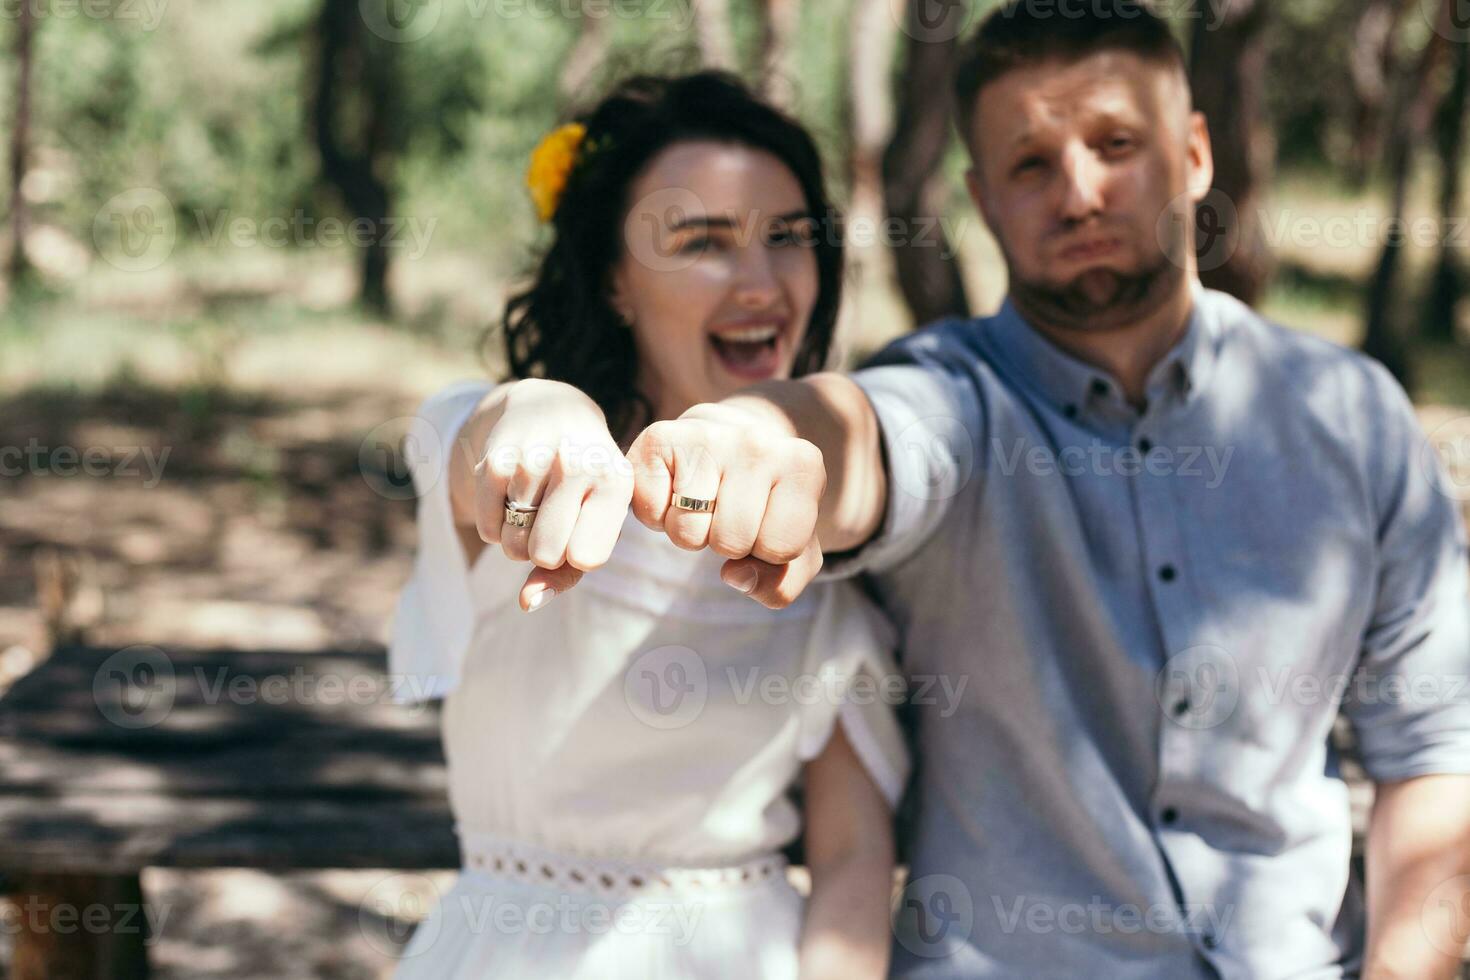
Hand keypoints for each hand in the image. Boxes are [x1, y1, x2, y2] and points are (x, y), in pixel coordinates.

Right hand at [460, 379, 633, 609]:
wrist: (552, 411)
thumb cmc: (584, 484)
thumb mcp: (596, 520)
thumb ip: (567, 573)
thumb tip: (526, 603)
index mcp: (615, 480)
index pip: (586, 557)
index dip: (578, 555)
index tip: (584, 531)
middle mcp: (577, 463)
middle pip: (544, 553)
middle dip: (545, 550)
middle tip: (556, 521)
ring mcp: (533, 458)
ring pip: (513, 546)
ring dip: (520, 540)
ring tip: (537, 507)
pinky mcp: (495, 460)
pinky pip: (489, 531)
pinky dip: (498, 528)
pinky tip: (513, 500)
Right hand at [626, 401, 826, 607]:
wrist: (726, 438)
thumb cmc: (764, 501)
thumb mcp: (793, 547)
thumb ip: (781, 582)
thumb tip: (734, 575)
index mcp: (803, 465)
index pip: (781, 547)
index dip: (768, 551)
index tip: (766, 522)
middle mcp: (756, 443)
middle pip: (731, 542)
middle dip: (727, 543)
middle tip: (729, 511)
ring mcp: (705, 435)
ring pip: (688, 533)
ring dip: (690, 531)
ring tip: (703, 500)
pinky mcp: (658, 437)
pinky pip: (650, 513)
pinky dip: (657, 515)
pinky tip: (675, 488)